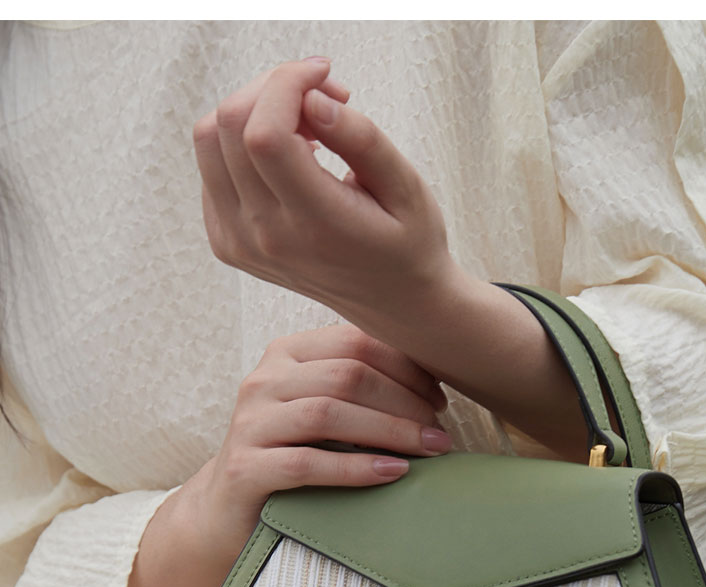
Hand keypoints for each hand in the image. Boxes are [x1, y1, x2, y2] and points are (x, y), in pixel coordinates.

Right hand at [183, 323, 449, 571]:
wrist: (226, 511)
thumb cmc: (290, 458)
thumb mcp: (321, 411)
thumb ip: (358, 390)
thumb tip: (436, 386)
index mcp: (286, 355)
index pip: (356, 342)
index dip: (407, 367)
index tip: (440, 399)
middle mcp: (264, 381)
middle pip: (347, 375)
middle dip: (405, 402)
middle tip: (439, 432)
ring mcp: (250, 424)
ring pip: (328, 414)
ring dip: (389, 431)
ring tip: (427, 450)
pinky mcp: (245, 469)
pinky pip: (307, 463)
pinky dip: (355, 468)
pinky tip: (392, 473)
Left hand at [193, 57, 453, 326]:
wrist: (392, 303)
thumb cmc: (407, 243)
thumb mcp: (406, 188)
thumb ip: (362, 139)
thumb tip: (312, 99)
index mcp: (314, 227)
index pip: (265, 135)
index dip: (287, 84)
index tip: (324, 74)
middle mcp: (266, 238)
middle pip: (229, 127)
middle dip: (273, 88)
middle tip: (322, 97)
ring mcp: (240, 244)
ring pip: (208, 140)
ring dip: (254, 110)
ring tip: (306, 124)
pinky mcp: (227, 242)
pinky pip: (211, 167)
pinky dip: (242, 142)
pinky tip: (289, 155)